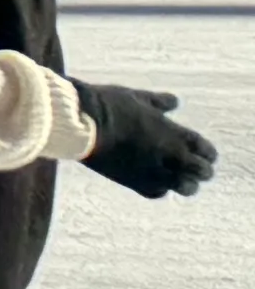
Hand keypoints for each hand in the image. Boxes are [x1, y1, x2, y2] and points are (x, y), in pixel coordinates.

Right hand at [81, 82, 216, 198]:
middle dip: (201, 170)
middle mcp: (170, 156)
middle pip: (201, 171)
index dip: (207, 153)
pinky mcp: (135, 182)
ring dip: (186, 183)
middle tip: (195, 167)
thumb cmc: (109, 105)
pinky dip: (160, 188)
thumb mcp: (137, 97)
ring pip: (185, 187)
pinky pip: (158, 192)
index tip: (203, 152)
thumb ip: (160, 102)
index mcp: (174, 133)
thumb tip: (175, 102)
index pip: (206, 150)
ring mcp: (154, 171)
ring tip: (179, 178)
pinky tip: (155, 182)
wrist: (82, 123)